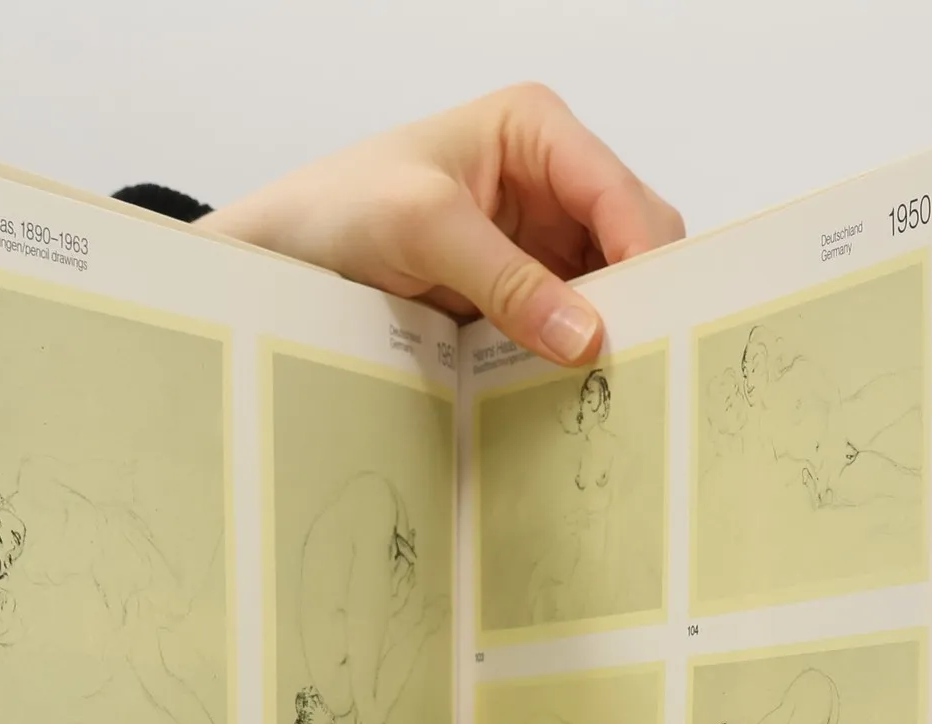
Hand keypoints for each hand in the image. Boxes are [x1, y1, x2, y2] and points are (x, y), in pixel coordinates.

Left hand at [200, 84, 683, 364]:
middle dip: (633, 298)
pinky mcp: (517, 292)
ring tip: (607, 384)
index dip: (642, 256)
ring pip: (605, 291)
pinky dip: (571, 355)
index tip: (648, 321)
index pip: (618, 193)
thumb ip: (508, 280)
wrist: (283, 255)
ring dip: (605, 333)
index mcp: (535, 131)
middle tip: (633, 363)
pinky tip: (567, 384)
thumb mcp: (424, 228)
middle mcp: (548, 180)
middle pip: (627, 242)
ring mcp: (535, 241)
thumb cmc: (339, 207)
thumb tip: (584, 336)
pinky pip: (566, 326)